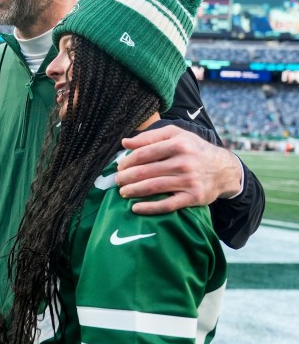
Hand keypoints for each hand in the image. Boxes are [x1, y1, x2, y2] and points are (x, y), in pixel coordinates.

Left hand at [115, 125, 242, 214]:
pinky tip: (135, 208)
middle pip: (146, 171)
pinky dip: (149, 208)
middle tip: (118, 181)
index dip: (128, 161)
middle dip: (127, 177)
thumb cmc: (194, 149)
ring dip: (133, 191)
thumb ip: (150, 137)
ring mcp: (189, 181)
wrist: (224, 169)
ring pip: (153, 187)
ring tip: (122, 192)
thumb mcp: (176, 135)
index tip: (119, 167)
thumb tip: (124, 142)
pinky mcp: (193, 197)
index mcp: (178, 144)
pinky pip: (167, 205)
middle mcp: (183, 162)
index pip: (144, 153)